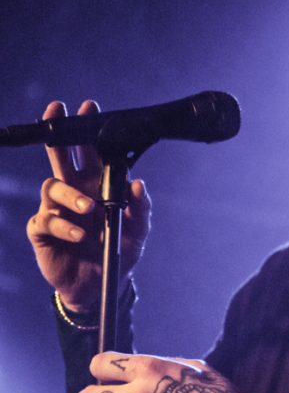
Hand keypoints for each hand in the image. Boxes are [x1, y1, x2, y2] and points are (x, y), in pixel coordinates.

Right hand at [26, 101, 151, 310]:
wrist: (100, 286)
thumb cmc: (118, 252)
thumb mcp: (138, 232)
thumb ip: (141, 208)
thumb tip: (138, 183)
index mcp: (96, 186)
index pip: (90, 152)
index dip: (88, 130)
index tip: (89, 107)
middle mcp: (74, 192)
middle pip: (60, 156)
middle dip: (59, 134)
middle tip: (58, 111)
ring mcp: (56, 210)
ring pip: (53, 186)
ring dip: (72, 195)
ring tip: (89, 209)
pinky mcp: (43, 231)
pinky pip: (45, 220)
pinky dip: (62, 224)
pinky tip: (78, 233)